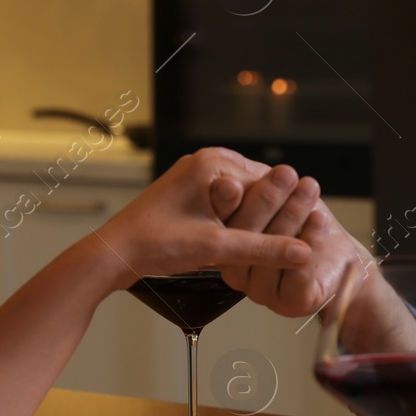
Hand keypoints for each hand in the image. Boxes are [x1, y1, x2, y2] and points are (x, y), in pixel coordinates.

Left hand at [93, 148, 311, 288]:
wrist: (114, 254)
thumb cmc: (154, 243)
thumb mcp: (216, 247)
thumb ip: (263, 249)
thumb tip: (301, 253)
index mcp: (214, 162)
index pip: (268, 185)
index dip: (282, 214)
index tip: (299, 237)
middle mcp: (206, 162)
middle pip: (257, 191)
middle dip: (265, 219)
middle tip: (278, 248)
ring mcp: (197, 176)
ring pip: (242, 200)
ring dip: (248, 224)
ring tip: (250, 248)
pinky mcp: (191, 193)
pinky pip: (225, 205)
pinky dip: (233, 225)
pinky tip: (232, 244)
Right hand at [210, 168, 372, 319]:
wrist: (343, 259)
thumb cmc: (308, 227)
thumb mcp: (281, 198)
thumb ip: (255, 187)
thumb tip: (230, 174)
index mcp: (228, 249)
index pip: (223, 224)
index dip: (229, 201)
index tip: (237, 180)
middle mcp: (240, 273)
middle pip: (246, 238)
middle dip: (267, 200)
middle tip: (284, 174)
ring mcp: (264, 292)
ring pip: (272, 255)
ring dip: (292, 216)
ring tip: (307, 191)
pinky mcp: (291, 303)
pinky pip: (298, 275)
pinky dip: (311, 241)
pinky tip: (318, 220)